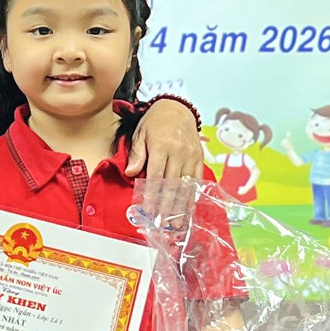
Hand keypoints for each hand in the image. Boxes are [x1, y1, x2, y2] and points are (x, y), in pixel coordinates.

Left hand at [127, 97, 203, 223]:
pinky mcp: (199, 157)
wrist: (177, 108)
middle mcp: (178, 151)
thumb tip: (130, 173)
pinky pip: (197, 179)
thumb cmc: (155, 122)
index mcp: (161, 145)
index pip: (155, 176)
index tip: (148, 210)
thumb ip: (136, 154)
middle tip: (163, 223)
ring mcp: (191, 155)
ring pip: (185, 184)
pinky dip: (193, 194)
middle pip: (172, 184)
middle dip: (167, 206)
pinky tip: (189, 208)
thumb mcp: (140, 134)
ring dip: (181, 205)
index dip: (152, 195)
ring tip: (178, 223)